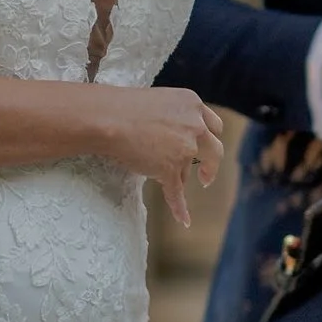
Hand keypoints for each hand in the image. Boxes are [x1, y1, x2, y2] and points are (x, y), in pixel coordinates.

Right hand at [102, 85, 223, 225]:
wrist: (107, 117)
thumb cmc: (122, 106)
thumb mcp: (160, 101)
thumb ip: (176, 116)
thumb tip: (175, 137)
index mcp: (193, 104)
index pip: (212, 125)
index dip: (209, 138)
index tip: (206, 147)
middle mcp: (195, 125)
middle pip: (214, 149)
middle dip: (211, 164)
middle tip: (205, 176)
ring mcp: (185, 149)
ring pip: (187, 170)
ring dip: (177, 175)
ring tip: (161, 177)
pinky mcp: (170, 169)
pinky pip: (177, 193)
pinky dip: (180, 208)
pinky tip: (184, 220)